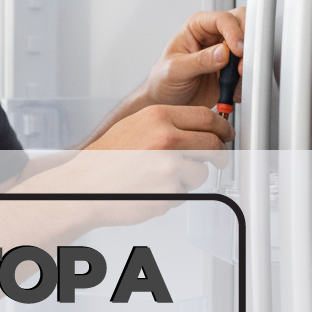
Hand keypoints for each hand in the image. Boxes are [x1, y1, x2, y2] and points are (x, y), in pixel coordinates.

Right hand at [45, 105, 231, 227]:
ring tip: (162, 179)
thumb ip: (166, 123)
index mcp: (158, 116)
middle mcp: (166, 138)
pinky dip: (173, 195)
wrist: (85, 186)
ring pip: (201, 173)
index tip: (225, 135)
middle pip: (213, 144)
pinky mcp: (169, 192)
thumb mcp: (135, 125)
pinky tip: (152, 190)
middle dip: (219, 155)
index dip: (222, 128)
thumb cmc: (105, 159)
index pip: (206, 117)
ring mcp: (169, 166)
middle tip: (217, 160)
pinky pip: (185, 194)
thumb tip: (197, 127)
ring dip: (190, 178)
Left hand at [144, 8, 245, 108]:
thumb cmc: (163, 80)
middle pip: (242, 26)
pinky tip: (232, 90)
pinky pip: (248, 70)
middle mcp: (214, 36)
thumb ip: (199, 61)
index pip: (222, 19)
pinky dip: (245, 80)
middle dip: (247, 44)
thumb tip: (223, 53)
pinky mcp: (232, 70)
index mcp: (197, 27)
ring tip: (236, 80)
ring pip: (250, 48)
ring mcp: (226, 53)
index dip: (233, 32)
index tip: (237, 50)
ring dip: (248, 64)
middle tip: (243, 63)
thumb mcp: (175, 71)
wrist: (167, 101)